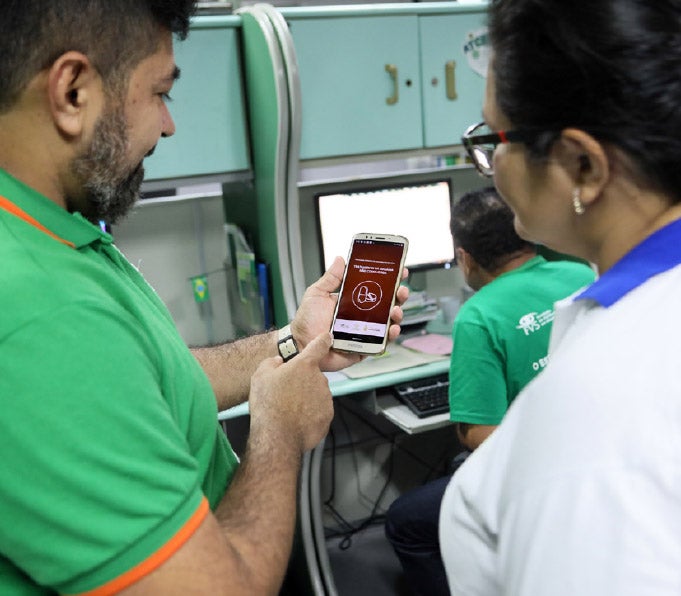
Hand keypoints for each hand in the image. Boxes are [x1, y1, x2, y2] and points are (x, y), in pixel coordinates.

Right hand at [248, 332, 333, 452]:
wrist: (277, 437)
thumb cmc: (268, 403)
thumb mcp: (260, 376)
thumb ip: (271, 363)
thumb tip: (279, 362)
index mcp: (305, 366)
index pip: (318, 346)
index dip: (323, 340)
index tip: (328, 337)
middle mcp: (320, 380)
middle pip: (314, 376)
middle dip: (304, 382)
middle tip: (286, 394)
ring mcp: (326, 400)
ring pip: (317, 395)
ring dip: (307, 399)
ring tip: (289, 411)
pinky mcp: (327, 418)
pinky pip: (319, 412)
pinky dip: (310, 415)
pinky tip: (296, 422)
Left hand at [291, 256, 409, 371]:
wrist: (300, 344)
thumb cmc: (307, 321)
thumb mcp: (317, 294)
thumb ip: (331, 278)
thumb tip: (340, 259)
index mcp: (352, 301)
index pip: (376, 288)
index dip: (389, 279)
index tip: (399, 270)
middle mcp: (361, 316)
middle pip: (387, 304)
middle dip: (399, 296)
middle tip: (401, 290)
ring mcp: (365, 331)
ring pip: (388, 322)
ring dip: (397, 314)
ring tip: (395, 310)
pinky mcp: (365, 347)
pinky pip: (382, 342)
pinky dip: (390, 336)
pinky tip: (391, 329)